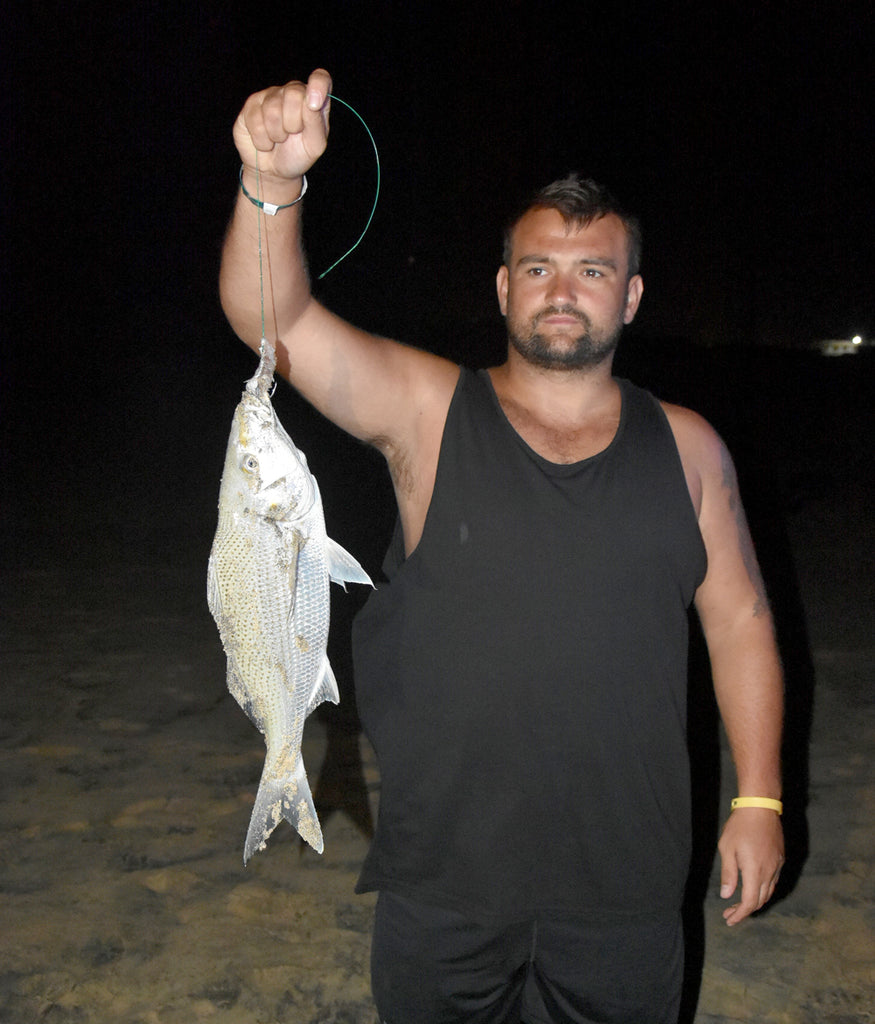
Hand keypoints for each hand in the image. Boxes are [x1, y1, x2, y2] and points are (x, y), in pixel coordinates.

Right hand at [233, 69, 331, 183]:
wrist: (272, 171)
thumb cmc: (297, 155)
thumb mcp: (314, 145)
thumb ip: (316, 122)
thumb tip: (311, 101)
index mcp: (312, 100)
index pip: (320, 78)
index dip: (318, 85)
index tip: (314, 104)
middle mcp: (291, 92)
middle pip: (293, 94)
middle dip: (293, 124)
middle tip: (291, 135)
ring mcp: (270, 96)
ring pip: (272, 109)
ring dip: (276, 134)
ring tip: (278, 139)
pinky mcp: (251, 105)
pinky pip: (255, 119)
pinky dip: (262, 139)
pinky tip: (264, 141)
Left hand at [717, 807, 784, 925]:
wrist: (760, 807)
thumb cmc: (740, 826)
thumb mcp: (727, 848)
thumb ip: (728, 874)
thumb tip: (726, 895)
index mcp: (755, 871)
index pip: (749, 902)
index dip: (739, 914)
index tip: (729, 919)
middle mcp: (769, 872)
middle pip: (759, 900)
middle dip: (745, 911)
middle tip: (730, 914)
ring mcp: (777, 865)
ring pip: (768, 892)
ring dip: (755, 901)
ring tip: (740, 904)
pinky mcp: (780, 859)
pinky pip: (773, 881)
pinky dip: (763, 889)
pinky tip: (753, 887)